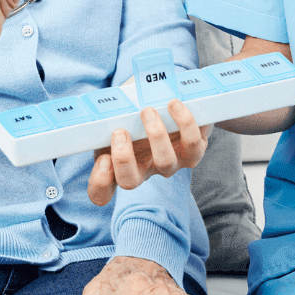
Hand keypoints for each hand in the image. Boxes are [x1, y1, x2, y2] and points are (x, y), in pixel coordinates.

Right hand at [87, 99, 210, 205]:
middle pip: (130, 180)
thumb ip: (112, 114)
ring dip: (155, 136)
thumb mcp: (119, 113)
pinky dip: (185, 123)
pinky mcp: (194, 151)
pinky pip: (193, 144)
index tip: (102, 159)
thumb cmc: (137, 111)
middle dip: (123, 158)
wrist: (169, 103)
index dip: (100, 182)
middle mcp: (144, 170)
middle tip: (119, 131)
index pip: (102, 191)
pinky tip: (175, 104)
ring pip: (164, 162)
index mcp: (119, 164)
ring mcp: (170, 163)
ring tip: (148, 111)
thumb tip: (111, 105)